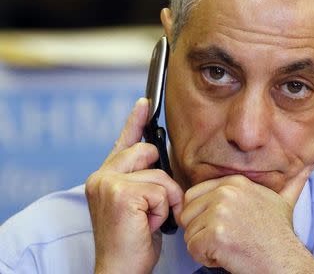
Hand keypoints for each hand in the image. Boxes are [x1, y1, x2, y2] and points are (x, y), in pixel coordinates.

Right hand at [85, 98, 183, 273]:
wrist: (120, 268)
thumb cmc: (133, 239)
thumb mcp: (139, 204)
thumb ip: (142, 180)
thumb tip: (159, 158)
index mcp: (105, 177)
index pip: (124, 142)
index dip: (135, 121)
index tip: (145, 103)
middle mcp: (101, 176)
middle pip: (148, 152)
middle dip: (162, 179)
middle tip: (154, 206)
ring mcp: (108, 183)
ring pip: (160, 175)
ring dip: (165, 200)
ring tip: (151, 220)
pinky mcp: (120, 194)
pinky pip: (161, 190)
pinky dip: (164, 209)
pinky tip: (150, 224)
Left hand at [180, 166, 313, 272]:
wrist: (284, 262)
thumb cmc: (279, 235)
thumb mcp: (283, 202)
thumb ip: (290, 183)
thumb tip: (309, 167)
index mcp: (234, 182)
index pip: (193, 195)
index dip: (202, 216)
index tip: (222, 226)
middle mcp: (226, 192)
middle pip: (187, 213)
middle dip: (200, 231)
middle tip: (225, 238)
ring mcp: (220, 212)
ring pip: (189, 233)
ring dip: (204, 246)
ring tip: (229, 246)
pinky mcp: (216, 234)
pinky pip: (193, 249)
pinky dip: (206, 259)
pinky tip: (227, 255)